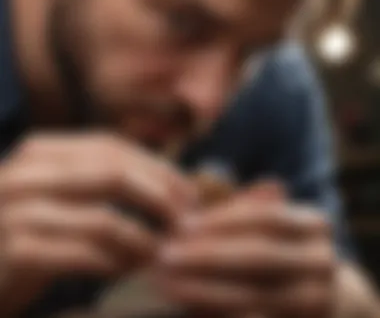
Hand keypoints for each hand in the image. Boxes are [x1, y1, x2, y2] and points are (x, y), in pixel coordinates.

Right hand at [0, 133, 194, 314]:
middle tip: (187, 223)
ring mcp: (15, 211)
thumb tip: (175, 185)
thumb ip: (106, 179)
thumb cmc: (34, 228)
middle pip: (114, 175)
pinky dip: (116, 264)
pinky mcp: (14, 252)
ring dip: (143, 239)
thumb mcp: (65, 193)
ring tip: (162, 252)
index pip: (113, 148)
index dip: (158, 169)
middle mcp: (27, 173)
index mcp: (43, 151)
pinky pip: (84, 256)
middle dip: (160, 199)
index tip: (189, 194)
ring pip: (103, 219)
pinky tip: (128, 269)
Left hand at [156, 182, 335, 317]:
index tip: (181, 225)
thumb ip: (239, 209)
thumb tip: (197, 194)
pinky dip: (219, 314)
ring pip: (255, 295)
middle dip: (208, 256)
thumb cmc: (274, 247)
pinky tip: (188, 306)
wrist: (313, 292)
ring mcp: (320, 299)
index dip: (221, 221)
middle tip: (165, 255)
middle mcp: (323, 261)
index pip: (265, 217)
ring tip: (166, 283)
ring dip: (205, 290)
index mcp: (315, 225)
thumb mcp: (262, 222)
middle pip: (259, 255)